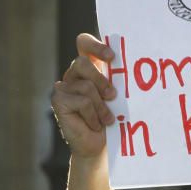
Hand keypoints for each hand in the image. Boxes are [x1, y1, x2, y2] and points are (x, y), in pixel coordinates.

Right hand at [51, 34, 116, 159]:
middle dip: (101, 79)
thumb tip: (132, 68)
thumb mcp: (117, 97)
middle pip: (82, 62)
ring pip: (86, 86)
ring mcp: (64, 87)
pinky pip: (82, 101)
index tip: (111, 57)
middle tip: (112, 96)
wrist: (99, 146)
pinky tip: (95, 124)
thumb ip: (117, 80)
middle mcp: (74, 75)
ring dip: (101, 106)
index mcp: (89, 68)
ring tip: (107, 119)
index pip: (84, 43)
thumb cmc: (111, 120)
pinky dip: (93, 115)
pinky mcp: (58, 100)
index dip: (95, 46)